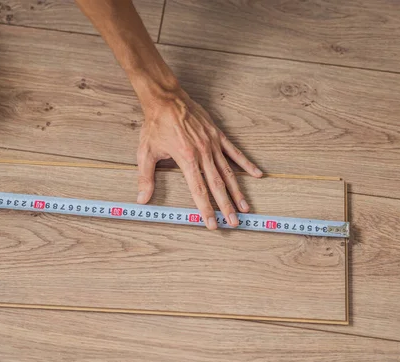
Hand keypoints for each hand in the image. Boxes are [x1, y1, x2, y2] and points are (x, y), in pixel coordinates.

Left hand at [136, 88, 262, 228]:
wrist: (166, 99)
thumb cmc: (156, 125)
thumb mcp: (146, 152)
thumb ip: (145, 177)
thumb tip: (142, 199)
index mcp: (186, 159)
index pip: (199, 190)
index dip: (206, 209)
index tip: (212, 223)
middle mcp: (203, 154)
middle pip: (217, 185)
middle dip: (226, 206)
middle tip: (234, 222)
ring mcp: (213, 144)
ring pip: (228, 172)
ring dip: (237, 191)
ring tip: (245, 207)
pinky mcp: (218, 136)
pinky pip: (235, 152)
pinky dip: (246, 164)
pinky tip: (257, 174)